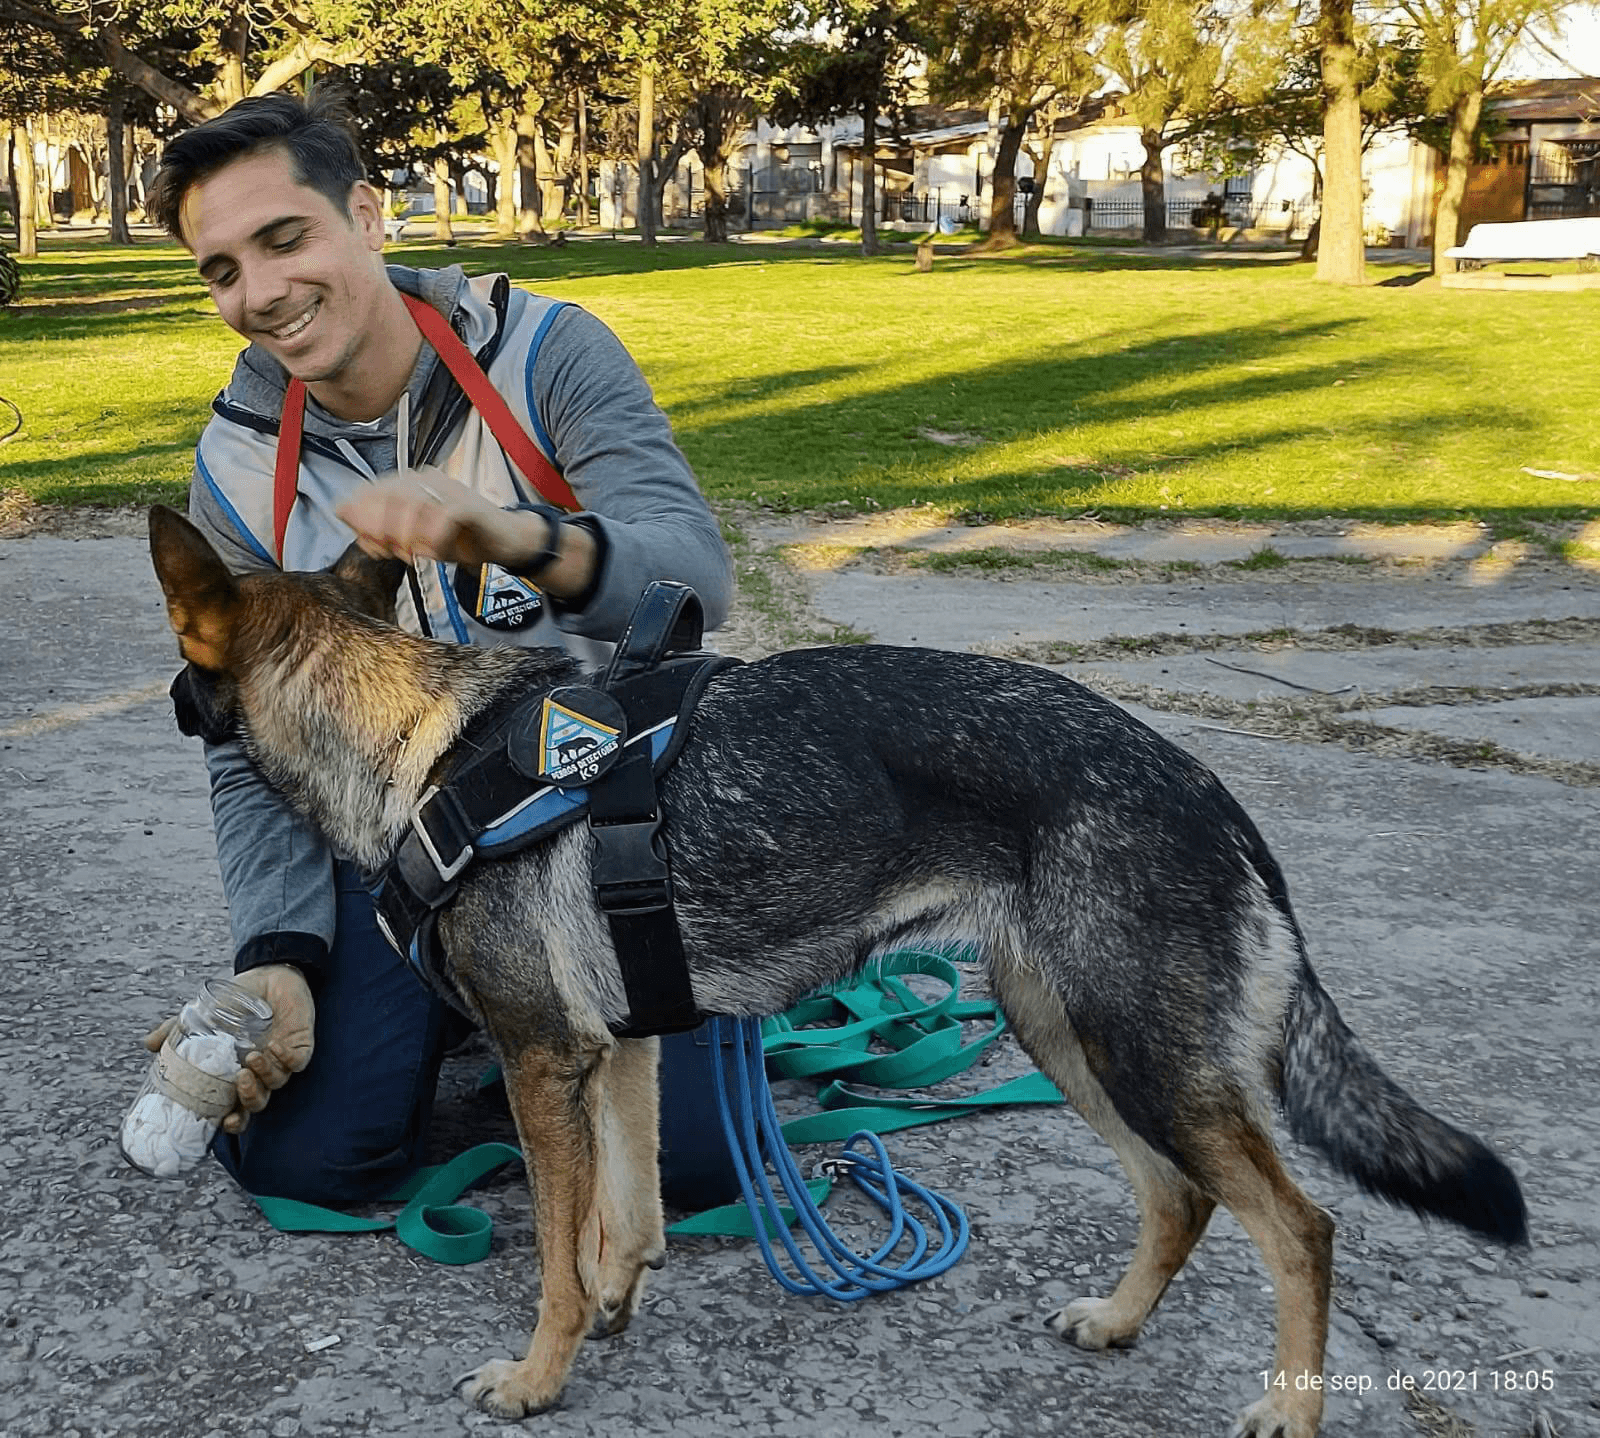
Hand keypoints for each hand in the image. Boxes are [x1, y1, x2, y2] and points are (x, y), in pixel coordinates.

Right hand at [142, 964, 315, 1135]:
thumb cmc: (235, 1003)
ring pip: (277, 1082)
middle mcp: (260, 1074)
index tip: (225, 1123)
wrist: (268, 976)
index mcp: (235, 1076)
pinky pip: (298, 1062)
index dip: (233, 1122)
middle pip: (258, 1102)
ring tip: (252, 1058)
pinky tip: (275, 1046)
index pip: (236, 1109)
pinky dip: (288, 1059)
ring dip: (265, 1075)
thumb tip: (148, 1044)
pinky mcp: (301, 1045)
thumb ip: (176, 1031)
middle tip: (240, 1083)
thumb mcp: (202, 1017)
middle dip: (250, 1100)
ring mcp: (282, 1061)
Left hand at [335, 470, 595, 597]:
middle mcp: (427, 479)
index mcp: (411, 483)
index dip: (363, 519)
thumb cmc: (460, 539)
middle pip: (388, 496)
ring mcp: (448, 490)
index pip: (372, 491)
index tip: (371, 548)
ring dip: (405, 535)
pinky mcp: (469, 505)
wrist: (505, 542)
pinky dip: (433, 539)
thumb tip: (343, 515)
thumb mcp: (414, 541)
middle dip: (381, 529)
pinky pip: (443, 517)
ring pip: (412, 504)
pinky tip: (434, 554)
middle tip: (389, 554)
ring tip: (412, 556)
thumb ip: (380, 532)